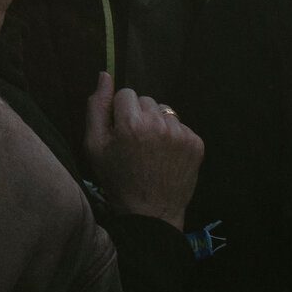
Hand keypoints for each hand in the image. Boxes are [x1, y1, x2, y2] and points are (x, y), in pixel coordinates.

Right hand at [83, 73, 203, 228]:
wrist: (151, 215)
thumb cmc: (117, 179)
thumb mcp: (94, 145)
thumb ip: (96, 106)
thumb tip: (105, 75)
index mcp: (131, 123)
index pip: (125, 93)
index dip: (120, 112)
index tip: (121, 132)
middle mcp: (158, 125)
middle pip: (146, 100)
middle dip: (139, 115)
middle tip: (136, 142)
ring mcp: (181, 135)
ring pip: (164, 111)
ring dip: (157, 124)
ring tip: (152, 149)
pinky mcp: (196, 144)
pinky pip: (181, 126)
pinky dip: (174, 136)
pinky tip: (167, 156)